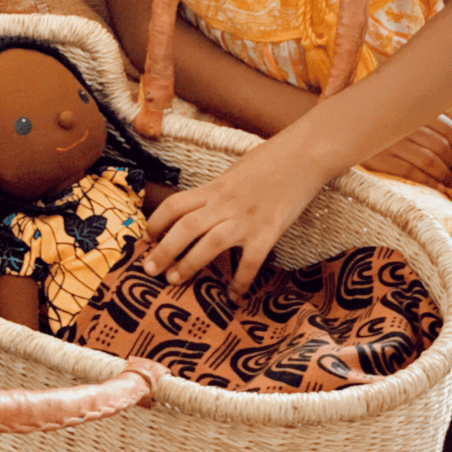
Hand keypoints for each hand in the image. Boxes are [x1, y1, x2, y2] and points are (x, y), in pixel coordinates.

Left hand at [143, 140, 324, 302]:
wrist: (303, 156)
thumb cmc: (271, 160)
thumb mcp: (235, 172)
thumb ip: (218, 191)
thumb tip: (202, 208)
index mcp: (215, 187)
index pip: (176, 204)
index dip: (156, 221)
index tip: (147, 238)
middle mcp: (226, 203)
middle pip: (186, 227)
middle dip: (164, 250)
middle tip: (149, 269)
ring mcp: (247, 219)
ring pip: (210, 243)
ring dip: (189, 264)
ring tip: (174, 280)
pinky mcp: (269, 232)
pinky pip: (250, 262)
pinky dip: (241, 280)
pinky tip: (234, 296)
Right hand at [360, 114, 451, 188]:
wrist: (335, 130)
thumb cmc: (371, 124)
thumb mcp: (395, 116)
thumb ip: (418, 121)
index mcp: (408, 110)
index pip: (445, 126)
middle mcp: (401, 124)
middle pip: (440, 145)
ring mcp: (390, 142)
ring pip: (429, 160)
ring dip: (444, 174)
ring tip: (450, 182)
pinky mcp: (379, 160)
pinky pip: (411, 172)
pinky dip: (430, 182)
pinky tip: (439, 190)